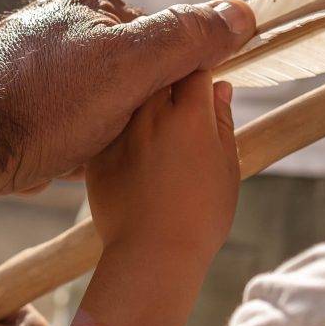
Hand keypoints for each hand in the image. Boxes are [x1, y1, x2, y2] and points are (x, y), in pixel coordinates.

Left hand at [0, 0, 254, 203]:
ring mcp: (37, 63)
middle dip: (136, 112)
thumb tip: (242, 14)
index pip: (165, 39)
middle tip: (121, 138)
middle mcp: (63, 25)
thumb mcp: (131, 66)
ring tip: (86, 151)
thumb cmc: (41, 103)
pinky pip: (68, 124)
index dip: (173, 80)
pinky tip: (63, 160)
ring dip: (105, 133)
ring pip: (102, 104)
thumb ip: (187, 38)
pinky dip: (75, 144)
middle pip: (135, 75)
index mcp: (92, 4)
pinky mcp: (17, 100)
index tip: (164, 113)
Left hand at [86, 71, 239, 264]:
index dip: (200, 72)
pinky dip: (121, 131)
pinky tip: (136, 155)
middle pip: (159, 75)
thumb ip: (222, 122)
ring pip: (132, 97)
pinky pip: (110, 127)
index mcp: (190, 116)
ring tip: (157, 131)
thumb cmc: (201, 217)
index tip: (201, 85)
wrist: (153, 256)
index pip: (195, 68)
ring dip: (143, 102)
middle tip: (179, 108)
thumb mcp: (227, 168)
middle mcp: (151, 115)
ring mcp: (120, 133)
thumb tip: (220, 87)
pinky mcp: (97, 153)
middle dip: (169, 81)